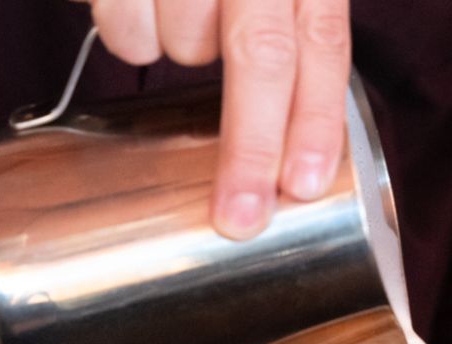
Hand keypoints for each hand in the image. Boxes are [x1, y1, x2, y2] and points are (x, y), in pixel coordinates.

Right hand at [71, 0, 351, 239]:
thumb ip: (293, 37)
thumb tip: (291, 153)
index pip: (324, 45)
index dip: (318, 119)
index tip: (303, 186)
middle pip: (262, 55)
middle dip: (251, 145)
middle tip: (239, 215)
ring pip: (187, 42)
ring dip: (181, 53)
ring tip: (178, 18)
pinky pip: (126, 28)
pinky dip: (128, 34)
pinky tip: (136, 4)